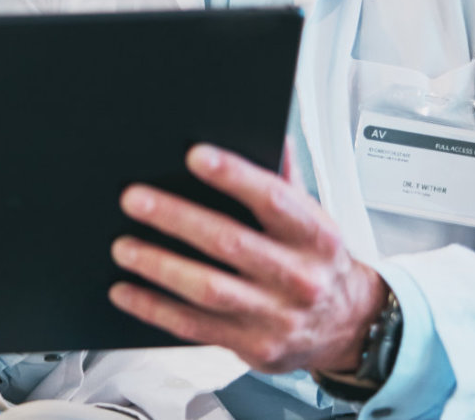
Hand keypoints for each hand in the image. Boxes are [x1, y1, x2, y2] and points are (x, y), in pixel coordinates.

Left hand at [107, 144, 386, 374]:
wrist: (350, 326)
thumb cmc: (319, 262)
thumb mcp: (314, 217)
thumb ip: (283, 176)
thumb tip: (264, 129)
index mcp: (315, 236)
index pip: (274, 198)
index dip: (234, 176)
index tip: (195, 155)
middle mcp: (299, 276)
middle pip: (230, 243)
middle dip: (176, 219)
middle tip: (134, 199)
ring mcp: (277, 315)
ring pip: (208, 289)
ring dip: (159, 266)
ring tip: (123, 246)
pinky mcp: (255, 345)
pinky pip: (195, 326)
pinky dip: (154, 308)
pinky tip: (126, 291)